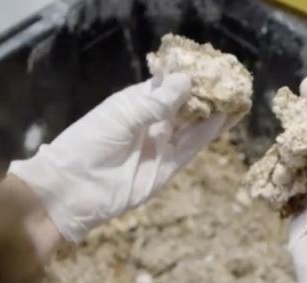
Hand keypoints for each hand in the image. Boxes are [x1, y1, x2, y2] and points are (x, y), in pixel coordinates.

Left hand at [8, 74, 235, 241]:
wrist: (72, 191)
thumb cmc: (87, 145)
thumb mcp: (120, 117)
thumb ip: (155, 103)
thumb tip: (186, 82)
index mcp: (133, 105)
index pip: (165, 87)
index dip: (186, 78)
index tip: (208, 68)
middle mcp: (149, 124)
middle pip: (182, 107)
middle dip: (204, 96)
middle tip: (229, 83)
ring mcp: (159, 147)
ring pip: (191, 128)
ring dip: (211, 114)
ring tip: (234, 99)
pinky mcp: (165, 170)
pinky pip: (189, 150)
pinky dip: (206, 135)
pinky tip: (222, 120)